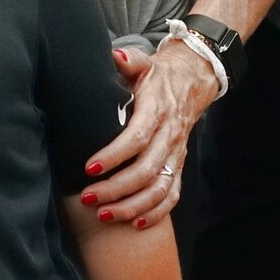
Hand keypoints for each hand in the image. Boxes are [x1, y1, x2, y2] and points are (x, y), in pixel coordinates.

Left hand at [77, 42, 217, 229]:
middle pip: (146, 170)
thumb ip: (129, 60)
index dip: (114, 155)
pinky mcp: (179, 165)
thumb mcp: (143, 63)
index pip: (137, 138)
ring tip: (104, 215)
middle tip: (88, 198)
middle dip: (116, 188)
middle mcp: (169, 136)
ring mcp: (176, 154)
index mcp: (157, 111)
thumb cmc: (156, 76)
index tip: (89, 167)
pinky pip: (172, 195)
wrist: (192, 82)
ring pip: (159, 188)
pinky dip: (156, 213)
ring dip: (133, 206)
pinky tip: (135, 224)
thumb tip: (115, 55)